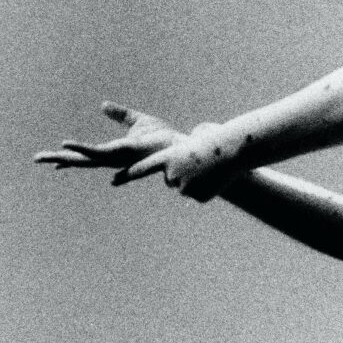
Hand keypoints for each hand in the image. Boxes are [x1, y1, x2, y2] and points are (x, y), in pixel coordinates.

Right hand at [34, 101, 182, 171]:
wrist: (180, 146)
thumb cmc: (163, 138)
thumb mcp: (137, 121)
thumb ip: (120, 114)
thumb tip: (103, 105)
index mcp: (114, 151)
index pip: (87, 155)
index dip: (70, 156)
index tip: (53, 162)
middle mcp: (112, 158)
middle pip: (80, 160)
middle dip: (58, 160)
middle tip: (36, 159)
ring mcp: (115, 157)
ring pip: (84, 159)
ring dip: (63, 157)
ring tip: (44, 157)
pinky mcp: (120, 153)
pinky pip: (96, 151)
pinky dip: (80, 148)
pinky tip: (64, 144)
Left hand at [111, 122, 241, 201]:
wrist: (229, 152)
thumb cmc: (210, 145)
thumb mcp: (188, 148)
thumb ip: (174, 162)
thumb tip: (173, 181)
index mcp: (167, 158)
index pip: (142, 168)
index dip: (127, 175)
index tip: (113, 180)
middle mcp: (172, 174)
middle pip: (171, 179)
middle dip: (183, 173)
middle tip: (197, 163)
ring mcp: (184, 187)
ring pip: (184, 188)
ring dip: (195, 180)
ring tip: (206, 170)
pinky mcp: (196, 197)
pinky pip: (196, 194)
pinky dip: (204, 188)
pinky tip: (212, 179)